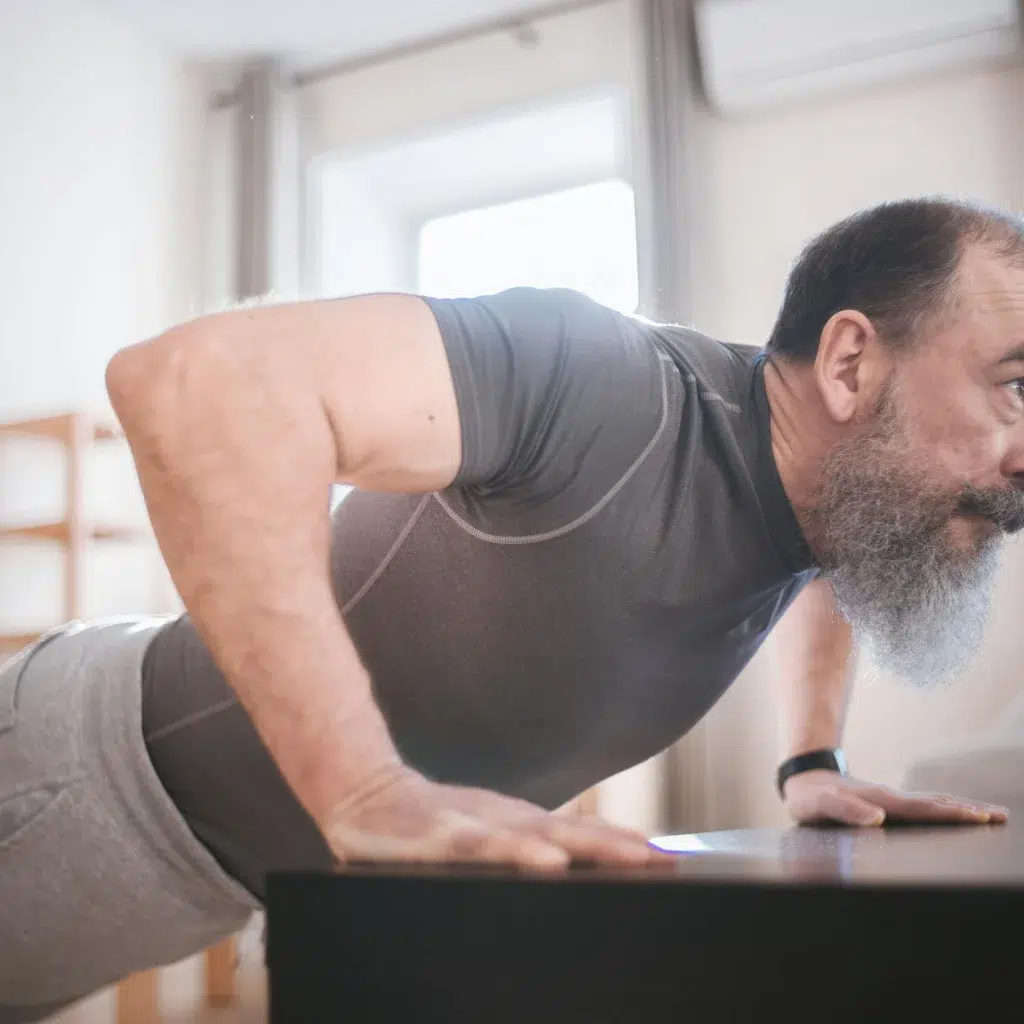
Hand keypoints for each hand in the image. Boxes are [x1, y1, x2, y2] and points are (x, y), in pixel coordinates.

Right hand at [323, 765, 672, 869]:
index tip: (671, 857)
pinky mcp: (442, 839)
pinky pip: (486, 848)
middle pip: (573, 834)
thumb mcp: (482, 835)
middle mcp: (506, 821)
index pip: (582, 834)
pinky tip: (547, 862)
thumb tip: (576, 860)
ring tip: (629, 858)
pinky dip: (519, 853)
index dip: (625, 845)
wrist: (366, 794)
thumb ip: (524, 848)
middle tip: (667, 860)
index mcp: (518, 824)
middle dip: (621, 849)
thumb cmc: (429, 822)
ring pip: (540, 837)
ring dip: (588, 847)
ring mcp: (476, 826)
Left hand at [782, 770, 1008, 827]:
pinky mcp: (889, 805)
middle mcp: (892, 798)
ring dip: (962, 809)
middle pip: (937, 804)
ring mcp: (892, 800)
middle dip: (969, 810)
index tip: (979, 818)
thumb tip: (877, 820)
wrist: (804, 780)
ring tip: (990, 814)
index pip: (924, 809)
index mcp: (882, 800)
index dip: (952, 814)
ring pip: (933, 803)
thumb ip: (845, 811)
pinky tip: (955, 814)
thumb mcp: (820, 805)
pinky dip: (945, 810)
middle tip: (1001, 816)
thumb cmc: (810, 797)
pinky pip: (924, 807)